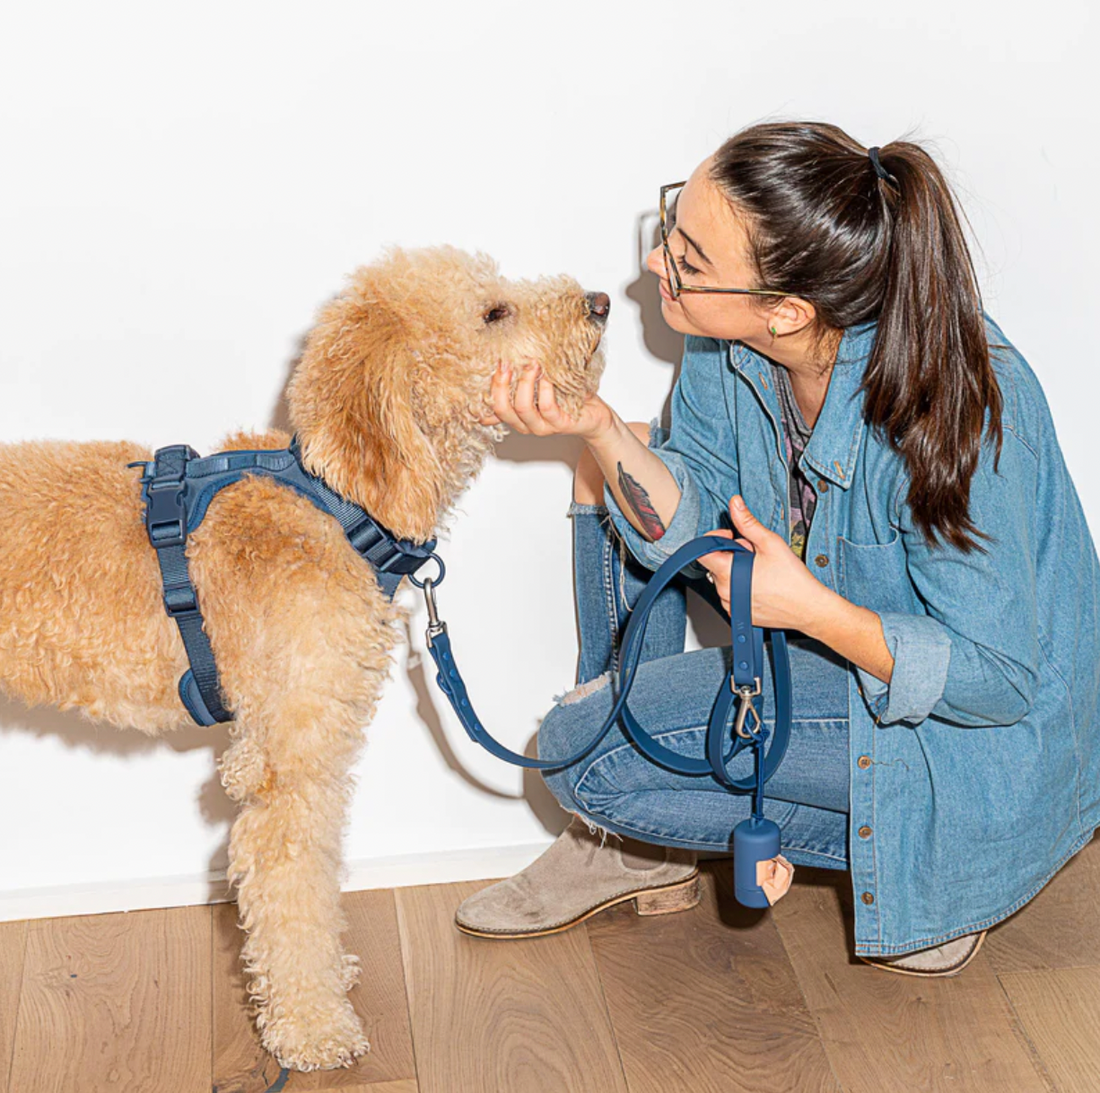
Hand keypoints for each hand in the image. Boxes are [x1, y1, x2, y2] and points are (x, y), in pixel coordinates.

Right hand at [478, 360, 612, 440]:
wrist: (593, 414)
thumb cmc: (567, 397)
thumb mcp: (540, 388)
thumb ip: (521, 381)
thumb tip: (502, 363)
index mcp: (517, 416)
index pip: (491, 409)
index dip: (489, 389)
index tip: (494, 364)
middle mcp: (526, 424)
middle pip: (503, 408)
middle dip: (502, 383)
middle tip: (506, 362)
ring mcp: (542, 427)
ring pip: (523, 407)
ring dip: (525, 382)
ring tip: (531, 364)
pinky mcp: (560, 424)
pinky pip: (547, 407)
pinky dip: (545, 389)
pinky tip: (547, 375)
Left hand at [698, 495, 829, 629]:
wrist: (809, 608)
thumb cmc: (793, 579)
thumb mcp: (770, 543)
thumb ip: (747, 522)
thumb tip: (735, 504)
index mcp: (728, 573)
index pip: (702, 551)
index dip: (714, 539)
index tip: (731, 536)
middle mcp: (725, 592)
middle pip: (715, 563)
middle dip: (731, 553)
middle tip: (754, 554)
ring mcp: (731, 605)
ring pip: (723, 579)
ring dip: (735, 570)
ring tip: (759, 570)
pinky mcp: (738, 613)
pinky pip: (730, 594)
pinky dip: (740, 586)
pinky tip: (759, 583)